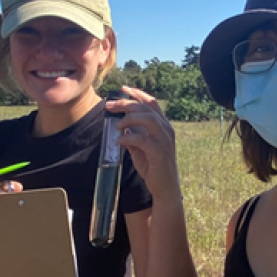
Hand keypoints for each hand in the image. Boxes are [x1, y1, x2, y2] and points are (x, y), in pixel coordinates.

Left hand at [108, 86, 181, 204]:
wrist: (164, 187)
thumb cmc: (153, 167)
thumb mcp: (140, 148)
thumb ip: (133, 135)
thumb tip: (119, 126)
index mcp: (163, 125)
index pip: (151, 103)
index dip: (137, 93)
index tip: (122, 89)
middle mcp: (166, 129)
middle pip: (146, 108)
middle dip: (126, 104)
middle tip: (110, 105)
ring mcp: (164, 140)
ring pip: (148, 119)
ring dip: (129, 119)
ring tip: (117, 125)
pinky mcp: (160, 152)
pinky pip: (143, 140)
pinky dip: (129, 138)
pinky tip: (119, 142)